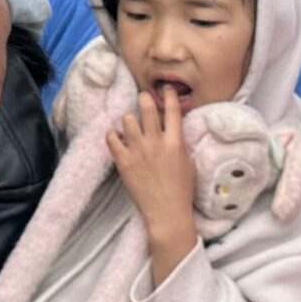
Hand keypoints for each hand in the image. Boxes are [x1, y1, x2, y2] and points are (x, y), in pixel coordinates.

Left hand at [110, 89, 198, 281]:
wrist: (166, 213)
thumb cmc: (181, 190)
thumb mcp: (188, 162)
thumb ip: (179, 142)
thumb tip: (173, 127)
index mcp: (175, 143)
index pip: (173, 110)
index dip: (169, 95)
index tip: (165, 88)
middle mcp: (156, 143)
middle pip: (147, 108)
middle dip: (144, 98)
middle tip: (143, 98)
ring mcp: (138, 152)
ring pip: (127, 120)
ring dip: (129, 120)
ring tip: (130, 125)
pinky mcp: (123, 162)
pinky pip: (112, 138)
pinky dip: (113, 135)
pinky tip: (117, 137)